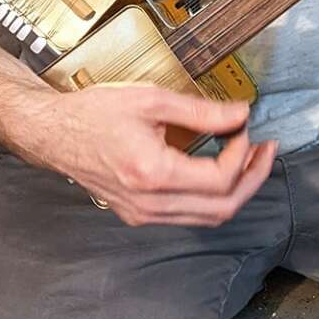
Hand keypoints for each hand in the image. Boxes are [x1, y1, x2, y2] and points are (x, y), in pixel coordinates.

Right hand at [15, 80, 277, 226]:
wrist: (53, 133)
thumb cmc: (93, 113)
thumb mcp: (151, 100)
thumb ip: (201, 111)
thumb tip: (240, 114)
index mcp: (153, 174)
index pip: (220, 178)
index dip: (243, 151)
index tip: (244, 126)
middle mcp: (150, 203)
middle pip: (222, 208)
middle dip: (253, 178)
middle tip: (265, 150)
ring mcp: (143, 214)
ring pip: (208, 217)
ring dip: (236, 190)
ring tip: (249, 159)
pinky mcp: (139, 214)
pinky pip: (188, 215)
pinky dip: (212, 196)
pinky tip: (218, 170)